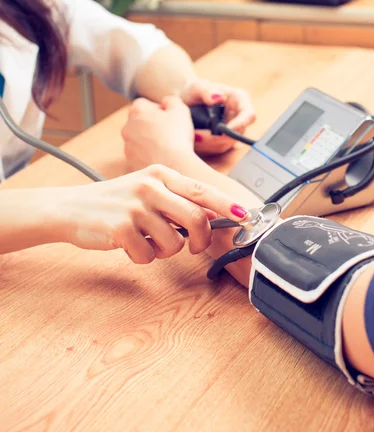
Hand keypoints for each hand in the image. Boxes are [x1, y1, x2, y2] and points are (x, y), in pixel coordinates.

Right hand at [54, 164, 249, 264]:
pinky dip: (142, 257)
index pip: (202, 190)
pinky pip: (148, 256)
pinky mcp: (121, 228)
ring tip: (147, 240)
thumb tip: (211, 216)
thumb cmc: (115, 202)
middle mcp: (150, 187)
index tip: (245, 216)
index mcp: (160, 175)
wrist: (70, 208)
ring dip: (164, 250)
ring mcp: (135, 207)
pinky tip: (129, 245)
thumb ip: (176, 199)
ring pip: (174, 243)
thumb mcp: (146, 190)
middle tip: (194, 247)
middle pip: (196, 219)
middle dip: (201, 240)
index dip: (226, 205)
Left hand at [121, 95, 194, 172]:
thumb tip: (167, 101)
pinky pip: (140, 159)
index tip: (169, 117)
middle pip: (139, 123)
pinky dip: (149, 159)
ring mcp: (127, 148)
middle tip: (170, 133)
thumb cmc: (177, 137)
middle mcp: (127, 128)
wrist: (173, 167)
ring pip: (138, 142)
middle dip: (152, 126)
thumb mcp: (181, 110)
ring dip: (150, 143)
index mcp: (137, 112)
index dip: (158, 109)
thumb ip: (172, 101)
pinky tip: (162, 161)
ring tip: (167, 149)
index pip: (144, 103)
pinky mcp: (131, 165)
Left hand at [180, 78, 255, 155]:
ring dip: (208, 143)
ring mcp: (234, 130)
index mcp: (240, 100)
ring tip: (191, 134)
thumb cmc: (193, 92)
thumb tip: (218, 97)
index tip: (223, 130)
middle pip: (237, 134)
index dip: (240, 124)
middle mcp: (240, 116)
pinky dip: (205, 147)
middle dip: (217, 138)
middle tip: (197, 135)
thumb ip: (204, 89)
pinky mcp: (224, 141)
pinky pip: (218, 148)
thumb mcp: (195, 87)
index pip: (249, 115)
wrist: (185, 104)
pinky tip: (193, 139)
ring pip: (227, 143)